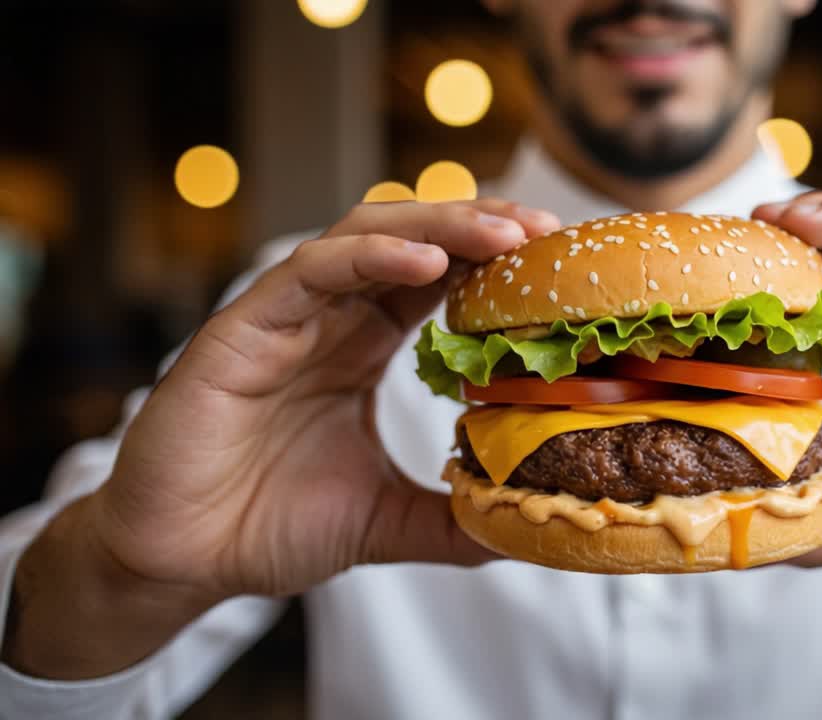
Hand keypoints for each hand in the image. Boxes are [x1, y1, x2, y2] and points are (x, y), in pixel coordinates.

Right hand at [4, 199, 560, 678]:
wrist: (183, 562)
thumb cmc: (269, 526)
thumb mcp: (387, 519)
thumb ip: (451, 517)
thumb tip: (522, 524)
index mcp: (362, 345)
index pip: (440, 279)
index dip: (496, 262)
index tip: (560, 263)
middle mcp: (329, 319)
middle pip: (413, 240)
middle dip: (481, 226)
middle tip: (546, 229)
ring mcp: (285, 318)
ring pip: (365, 237)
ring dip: (440, 226)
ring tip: (504, 235)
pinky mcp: (241, 330)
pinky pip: (310, 272)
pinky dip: (369, 258)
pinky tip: (427, 263)